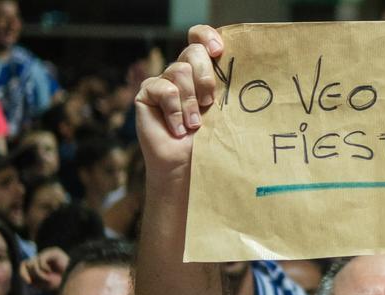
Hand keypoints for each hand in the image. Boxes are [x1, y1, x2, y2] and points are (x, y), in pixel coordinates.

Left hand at [20, 247, 68, 290]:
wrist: (74, 280)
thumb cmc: (60, 282)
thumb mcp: (43, 284)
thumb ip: (33, 280)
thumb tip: (25, 278)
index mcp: (38, 263)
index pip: (23, 265)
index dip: (23, 273)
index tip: (28, 282)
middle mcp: (41, 257)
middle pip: (27, 264)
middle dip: (34, 275)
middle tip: (43, 280)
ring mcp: (47, 253)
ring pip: (33, 263)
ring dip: (39, 274)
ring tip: (48, 278)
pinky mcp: (52, 252)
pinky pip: (40, 261)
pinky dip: (44, 269)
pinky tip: (51, 272)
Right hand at [135, 25, 223, 183]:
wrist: (188, 167)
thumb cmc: (209, 142)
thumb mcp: (222, 110)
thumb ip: (223, 85)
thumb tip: (237, 64)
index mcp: (201, 71)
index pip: (199, 37)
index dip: (207, 37)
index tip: (219, 51)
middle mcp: (182, 72)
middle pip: (193, 50)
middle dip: (206, 77)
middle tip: (209, 103)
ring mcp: (163, 81)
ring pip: (180, 70)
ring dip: (191, 102)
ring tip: (194, 125)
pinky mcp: (147, 93)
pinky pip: (164, 89)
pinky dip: (174, 111)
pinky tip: (177, 129)